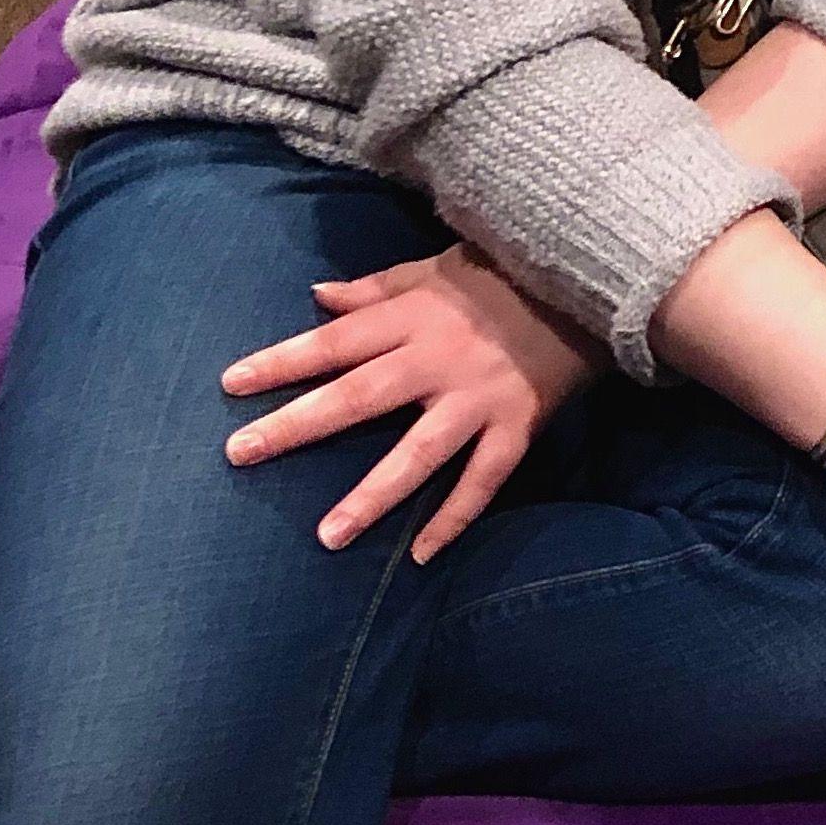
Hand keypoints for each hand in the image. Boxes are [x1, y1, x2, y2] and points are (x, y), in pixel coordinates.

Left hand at [221, 243, 603, 562]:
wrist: (594, 284)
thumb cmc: (504, 275)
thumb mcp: (435, 269)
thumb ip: (374, 289)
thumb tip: (315, 298)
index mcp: (413, 316)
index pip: (334, 341)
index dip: (282, 361)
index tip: (231, 384)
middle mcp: (438, 359)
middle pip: (358, 397)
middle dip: (297, 425)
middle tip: (241, 454)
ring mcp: (479, 398)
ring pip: (418, 454)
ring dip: (371, 496)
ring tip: (328, 536)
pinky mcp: (517, 425)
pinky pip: (483, 481)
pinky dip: (454, 519)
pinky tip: (421, 555)